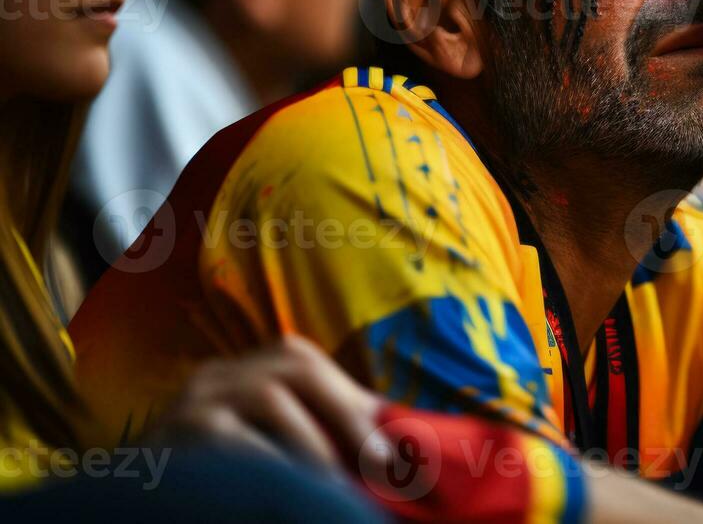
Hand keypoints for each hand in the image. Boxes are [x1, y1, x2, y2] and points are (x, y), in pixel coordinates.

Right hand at [150, 335, 382, 474]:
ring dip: (313, 443)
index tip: (389, 446)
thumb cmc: (221, 480)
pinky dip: (272, 464)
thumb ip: (318, 432)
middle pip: (294, 364)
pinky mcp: (178, 433)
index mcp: (243, 372)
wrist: (149, 507)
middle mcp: (217, 375)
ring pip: (269, 396)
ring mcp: (193, 400)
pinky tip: (287, 489)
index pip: (303, 359)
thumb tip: (390, 437)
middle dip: (346, 414)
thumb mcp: (272, 447)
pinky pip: (234, 438)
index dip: (350, 398)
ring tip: (335, 486)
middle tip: (379, 465)